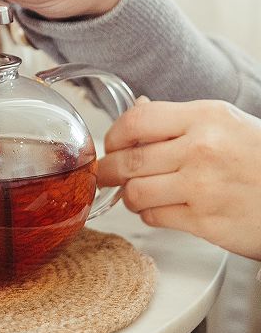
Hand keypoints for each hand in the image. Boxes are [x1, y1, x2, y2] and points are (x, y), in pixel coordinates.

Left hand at [99, 98, 260, 259]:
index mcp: (205, 118)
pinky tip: (162, 207)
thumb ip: (177, 119)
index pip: (136, 121)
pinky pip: (155, 217)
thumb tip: (135, 110)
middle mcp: (202, 150)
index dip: (114, 135)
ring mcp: (203, 188)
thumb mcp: (226, 123)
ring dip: (129, 195)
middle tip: (106, 174)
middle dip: (109, 170)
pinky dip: (150, 214)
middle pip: (128, 160)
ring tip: (138, 192)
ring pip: (135, 192)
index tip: (112, 145)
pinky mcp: (206, 222)